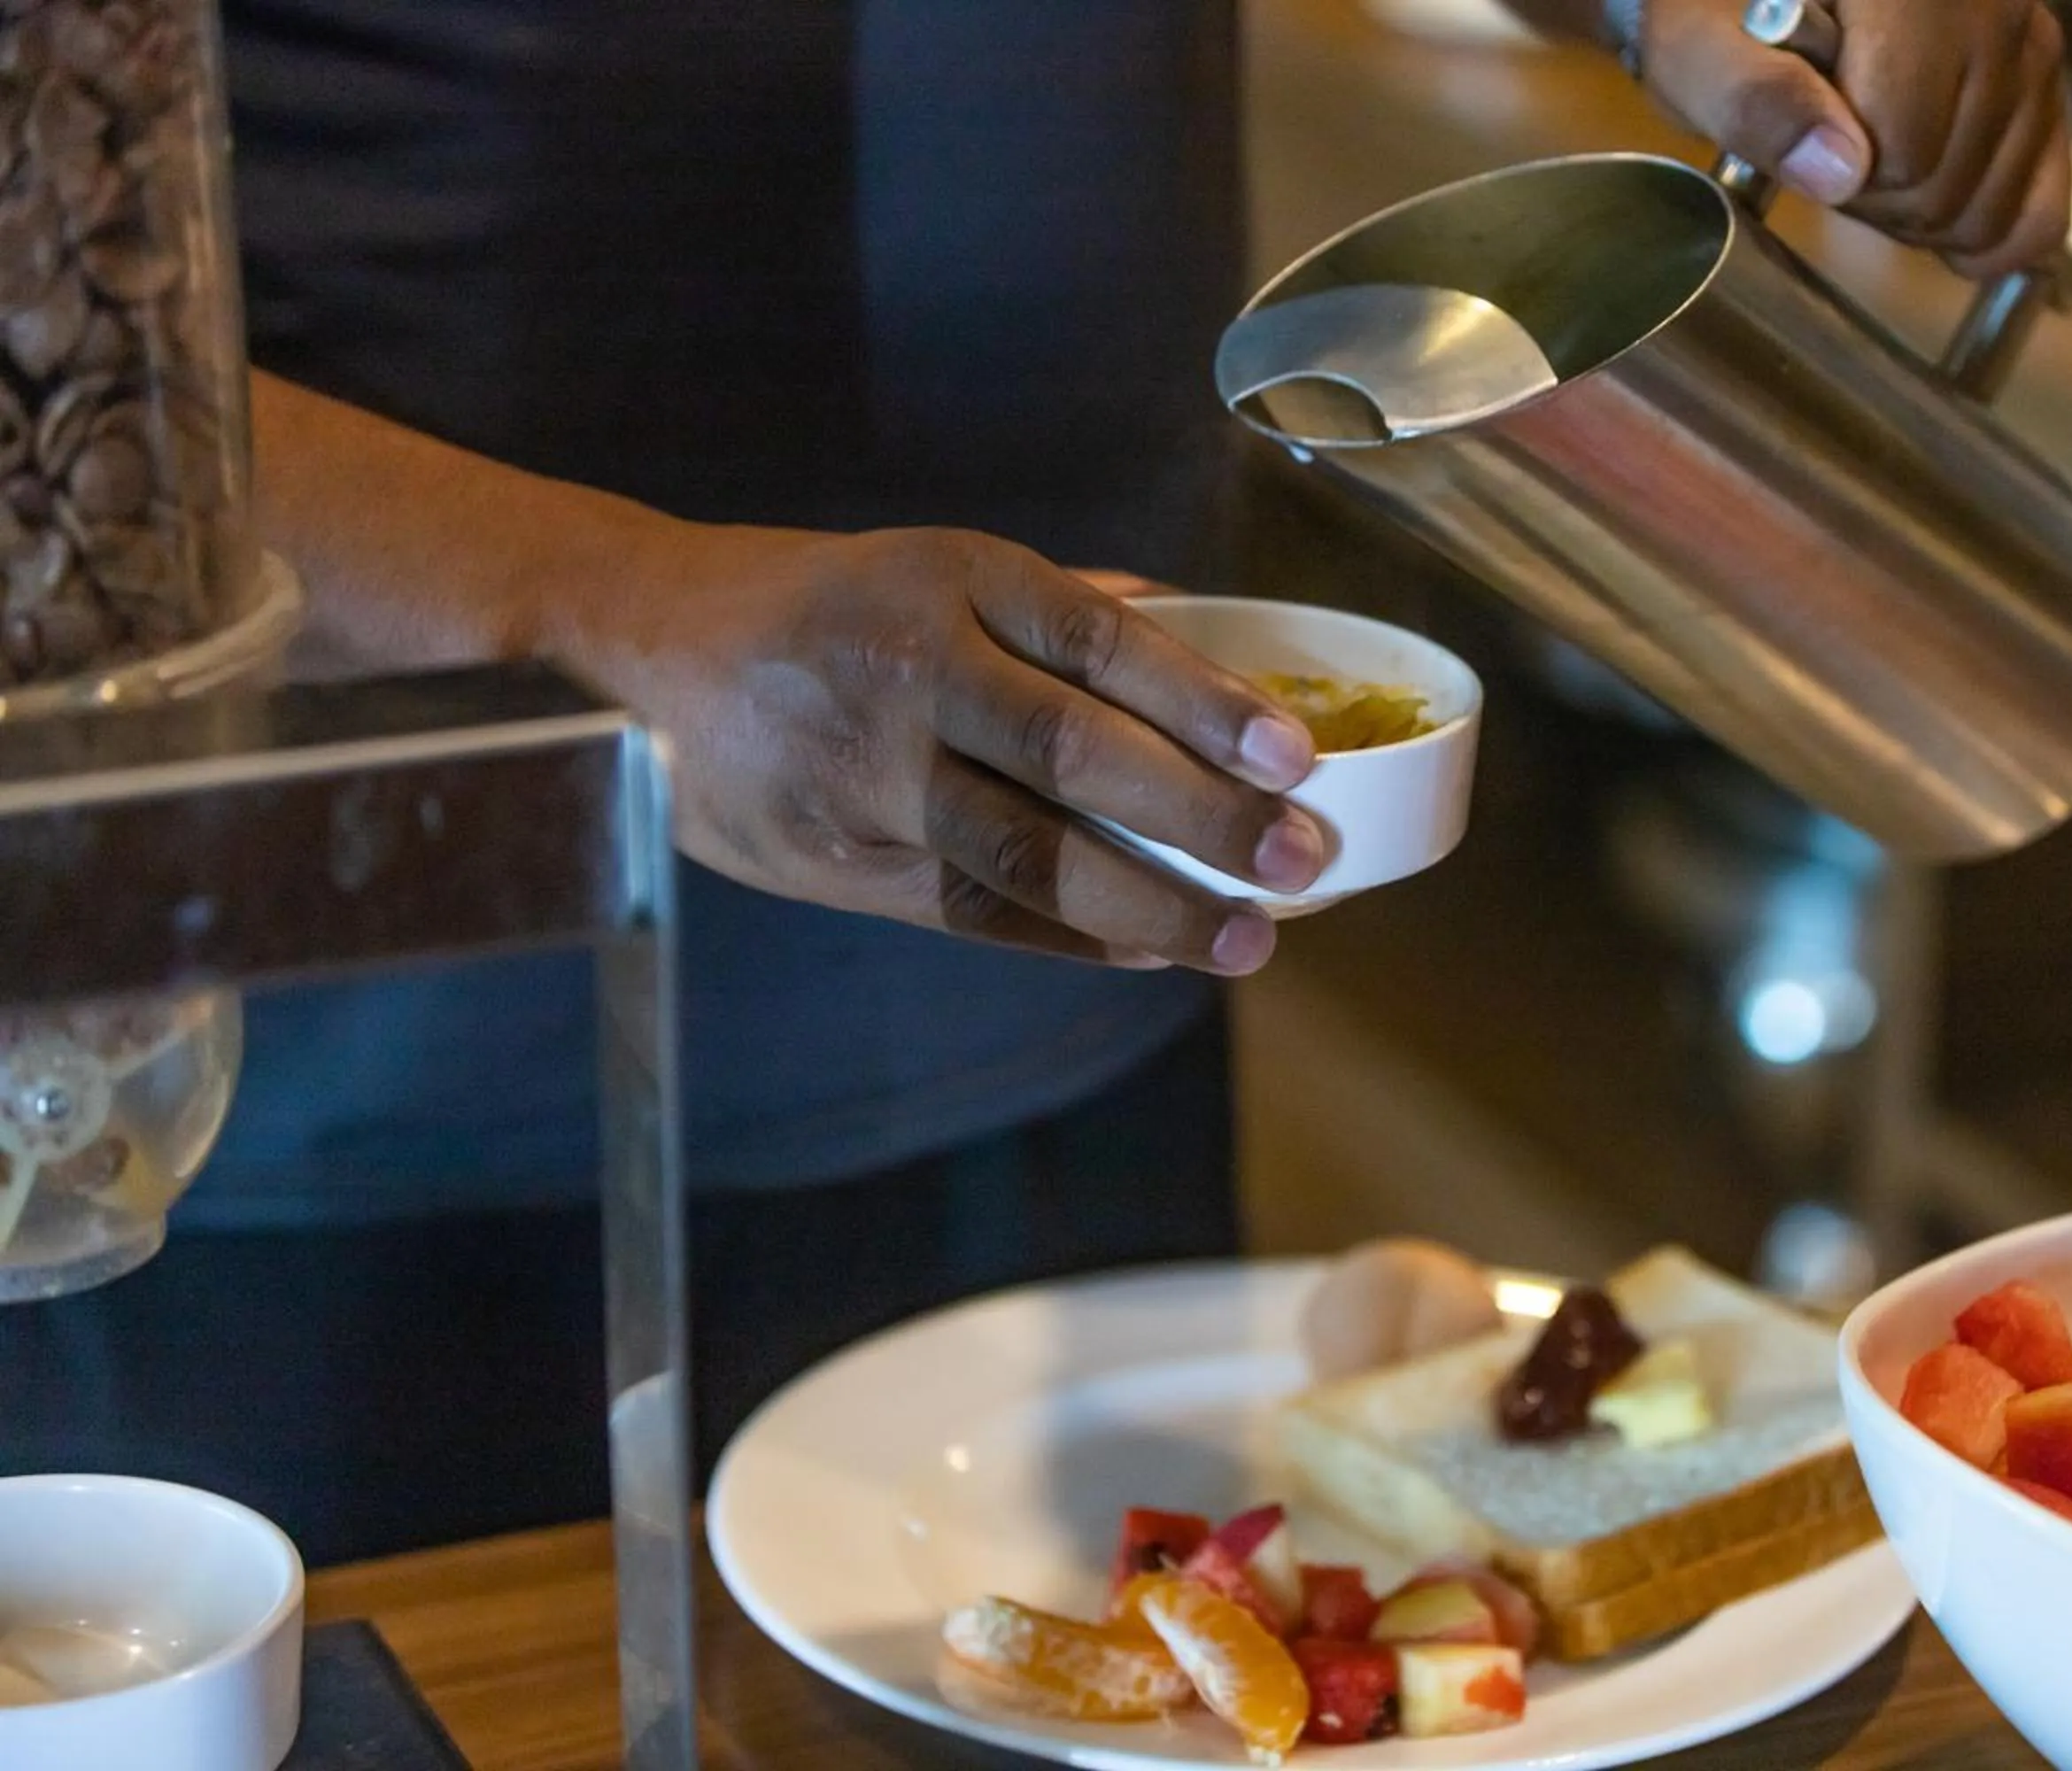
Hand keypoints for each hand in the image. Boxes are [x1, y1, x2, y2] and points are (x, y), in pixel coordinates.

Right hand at [579, 523, 1324, 974]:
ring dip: (1150, 904)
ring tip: (1245, 941)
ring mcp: (869, 776)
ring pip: (1026, 854)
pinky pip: (975, 911)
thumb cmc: (822, 605)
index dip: (1204, 705)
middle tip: (1301, 860)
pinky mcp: (840, 863)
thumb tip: (1202, 635)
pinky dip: (1071, 937)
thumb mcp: (932, 565)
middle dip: (1202, 817)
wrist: (641, 650)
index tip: (1295, 755)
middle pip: (1074, 755)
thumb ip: (1062, 610)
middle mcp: (911, 674)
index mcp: (950, 581)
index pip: (1099, 646)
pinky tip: (1151, 952)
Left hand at [1638, 0, 2071, 276]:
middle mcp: (1994, 6)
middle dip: (1878, 202)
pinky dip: (1991, 230)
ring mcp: (2031, 41)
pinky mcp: (2045, 80)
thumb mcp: (1698, 46)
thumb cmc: (1724, 10)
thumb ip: (1753, 100)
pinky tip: (1939, 214)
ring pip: (1994, 206)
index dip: (1840, 179)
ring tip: (1873, 156)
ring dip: (1922, 216)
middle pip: (1949, 185)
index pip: (1903, 152)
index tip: (1803, 143)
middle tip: (1831, 153)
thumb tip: (1842, 172)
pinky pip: (2044, 205)